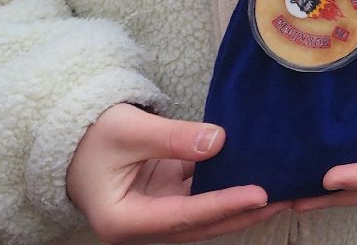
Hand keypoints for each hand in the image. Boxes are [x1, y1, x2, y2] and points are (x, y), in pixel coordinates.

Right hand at [66, 103, 286, 244]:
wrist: (70, 137)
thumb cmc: (90, 134)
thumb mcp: (127, 130)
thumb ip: (172, 138)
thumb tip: (219, 142)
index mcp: (122, 220)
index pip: (182, 216)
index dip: (222, 206)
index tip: (259, 194)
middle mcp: (142, 226)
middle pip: (200, 224)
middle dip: (243, 212)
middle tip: (285, 196)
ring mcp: (156, 214)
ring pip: (206, 213)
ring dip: (241, 203)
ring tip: (282, 190)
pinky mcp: (167, 199)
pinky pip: (202, 196)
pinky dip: (228, 186)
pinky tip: (258, 175)